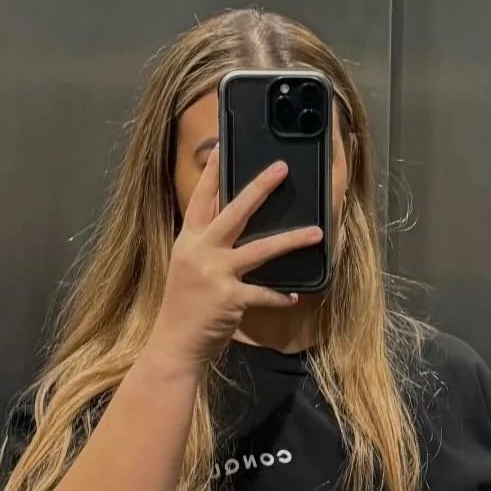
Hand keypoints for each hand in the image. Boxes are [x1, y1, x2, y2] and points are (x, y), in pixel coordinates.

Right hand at [146, 147, 323, 371]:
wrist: (174, 343)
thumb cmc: (184, 305)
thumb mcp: (188, 266)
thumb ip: (206, 244)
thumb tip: (231, 223)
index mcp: (188, 240)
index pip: (200, 198)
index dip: (212, 173)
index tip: (222, 147)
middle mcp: (200, 251)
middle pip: (234, 211)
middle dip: (259, 188)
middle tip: (281, 168)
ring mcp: (215, 273)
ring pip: (260, 249)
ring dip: (291, 240)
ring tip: (317, 233)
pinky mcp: (229, 297)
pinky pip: (264, 293)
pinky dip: (279, 296)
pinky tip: (293, 297)